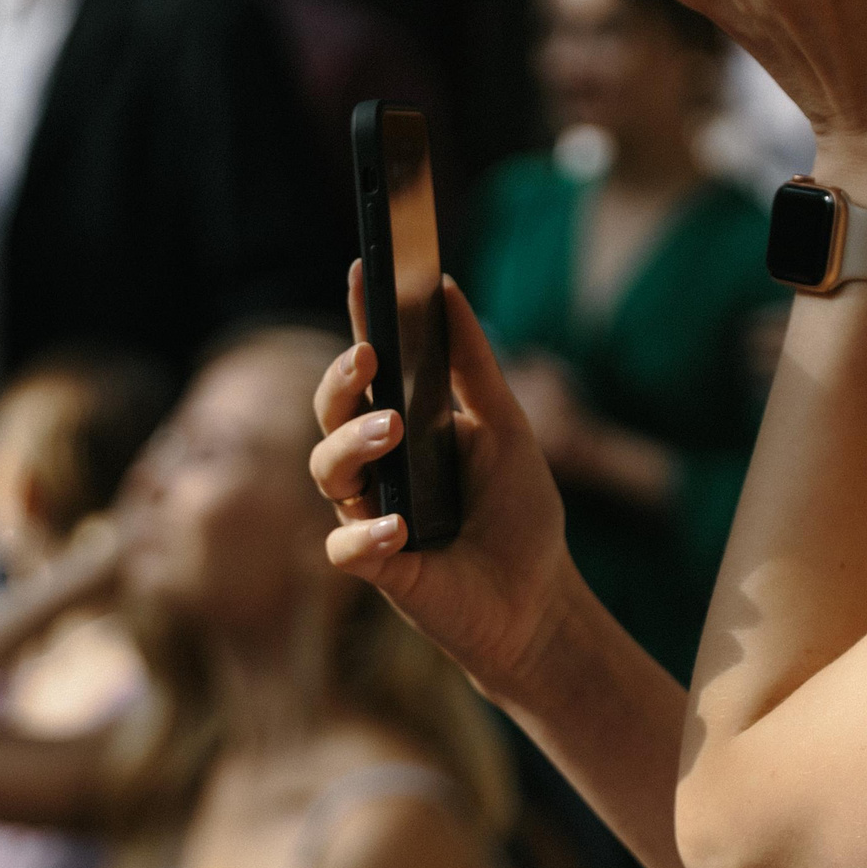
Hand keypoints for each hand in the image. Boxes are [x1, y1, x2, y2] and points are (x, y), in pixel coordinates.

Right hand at [310, 263, 582, 702]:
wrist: (540, 600)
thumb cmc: (520, 514)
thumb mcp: (507, 427)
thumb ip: (474, 365)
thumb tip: (449, 289)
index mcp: (405, 423)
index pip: (370, 365)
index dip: (358, 317)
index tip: (361, 267)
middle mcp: (376, 465)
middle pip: (329, 410)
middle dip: (340, 379)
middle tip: (370, 357)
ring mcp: (369, 513)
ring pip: (326, 470)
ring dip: (353, 444)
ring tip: (392, 431)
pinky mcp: (374, 568)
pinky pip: (344, 547)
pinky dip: (366, 533)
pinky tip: (399, 526)